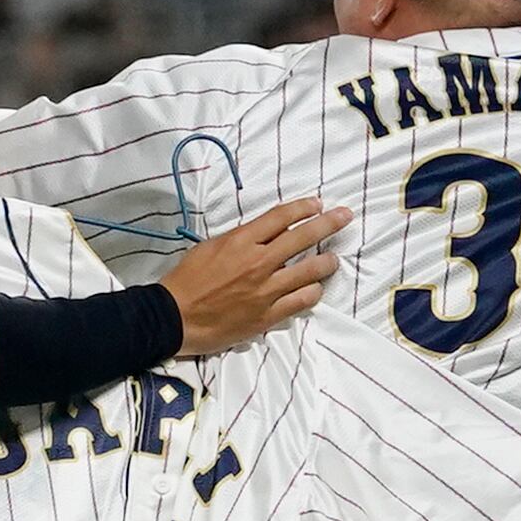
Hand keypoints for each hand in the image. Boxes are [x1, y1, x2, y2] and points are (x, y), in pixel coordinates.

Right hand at [158, 198, 344, 355]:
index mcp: (242, 241)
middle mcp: (258, 262)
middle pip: (303, 237)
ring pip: (310, 271)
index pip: (281, 217)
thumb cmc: (187, 280)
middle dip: (329, 223)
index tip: (318, 204)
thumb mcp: (210, 247)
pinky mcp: (268, 315)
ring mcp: (266, 290)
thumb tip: (265, 233)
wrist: (174, 317)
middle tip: (345, 216)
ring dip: (327, 262)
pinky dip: (312, 293)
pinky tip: (315, 289)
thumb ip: (241, 239)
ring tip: (333, 259)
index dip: (303, 208)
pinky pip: (302, 301)